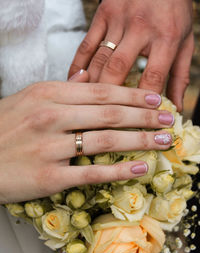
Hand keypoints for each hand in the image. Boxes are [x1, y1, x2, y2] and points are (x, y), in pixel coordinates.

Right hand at [0, 71, 172, 203]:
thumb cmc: (3, 129)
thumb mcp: (28, 99)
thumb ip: (62, 89)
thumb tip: (87, 76)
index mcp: (48, 95)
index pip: (101, 91)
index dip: (133, 96)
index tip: (155, 100)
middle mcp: (51, 116)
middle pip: (109, 113)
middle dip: (145, 116)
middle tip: (168, 120)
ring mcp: (50, 147)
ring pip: (105, 140)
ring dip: (139, 140)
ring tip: (161, 142)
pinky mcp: (48, 176)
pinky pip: (91, 171)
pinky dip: (118, 170)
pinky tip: (139, 168)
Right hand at [69, 0, 193, 110]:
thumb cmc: (174, 12)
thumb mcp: (185, 43)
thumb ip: (180, 77)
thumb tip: (175, 108)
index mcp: (165, 37)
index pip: (151, 78)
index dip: (142, 104)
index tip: (134, 123)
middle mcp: (140, 28)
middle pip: (117, 70)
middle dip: (108, 98)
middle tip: (102, 119)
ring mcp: (118, 20)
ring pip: (98, 60)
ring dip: (91, 86)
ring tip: (85, 108)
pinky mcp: (102, 15)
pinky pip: (85, 45)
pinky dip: (78, 66)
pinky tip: (75, 84)